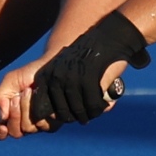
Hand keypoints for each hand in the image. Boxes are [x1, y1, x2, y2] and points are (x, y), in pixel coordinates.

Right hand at [0, 60, 52, 139]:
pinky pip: (43, 125)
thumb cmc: (27, 74)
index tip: (2, 126)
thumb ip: (0, 97)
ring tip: (30, 91)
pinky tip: (41, 97)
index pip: (1, 133)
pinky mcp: (52, 122)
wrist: (48, 67)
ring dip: (27, 108)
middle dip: (15, 114)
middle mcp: (24, 123)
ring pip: (28, 128)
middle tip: (17, 96)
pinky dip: (39, 109)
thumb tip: (2, 116)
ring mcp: (38, 124)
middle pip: (15, 132)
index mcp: (10, 116)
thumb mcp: (9, 81)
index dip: (0, 132)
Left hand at [33, 11, 150, 127]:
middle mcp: (56, 77)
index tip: (70, 114)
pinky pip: (93, 105)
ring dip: (90, 114)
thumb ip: (60, 89)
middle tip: (86, 117)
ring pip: (79, 110)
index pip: (45, 107)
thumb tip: (58, 117)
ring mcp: (72, 78)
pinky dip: (100, 108)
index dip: (59, 114)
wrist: (110, 37)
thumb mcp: (67, 68)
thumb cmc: (90, 57)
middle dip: (76, 117)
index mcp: (47, 74)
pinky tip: (105, 104)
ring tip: (96, 111)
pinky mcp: (88, 79)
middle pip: (63, 113)